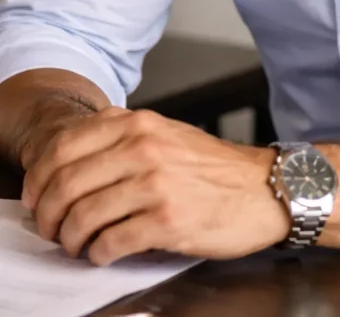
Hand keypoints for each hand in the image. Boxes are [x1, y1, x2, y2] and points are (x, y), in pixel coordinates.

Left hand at [21, 108, 288, 265]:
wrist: (265, 188)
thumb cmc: (214, 168)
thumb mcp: (166, 133)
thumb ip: (123, 137)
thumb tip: (70, 163)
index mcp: (139, 124)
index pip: (65, 146)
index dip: (40, 177)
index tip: (36, 196)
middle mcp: (144, 148)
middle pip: (67, 183)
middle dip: (48, 214)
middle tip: (50, 229)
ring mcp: (156, 184)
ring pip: (84, 215)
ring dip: (70, 238)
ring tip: (77, 244)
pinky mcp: (168, 221)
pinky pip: (111, 242)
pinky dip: (98, 253)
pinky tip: (103, 253)